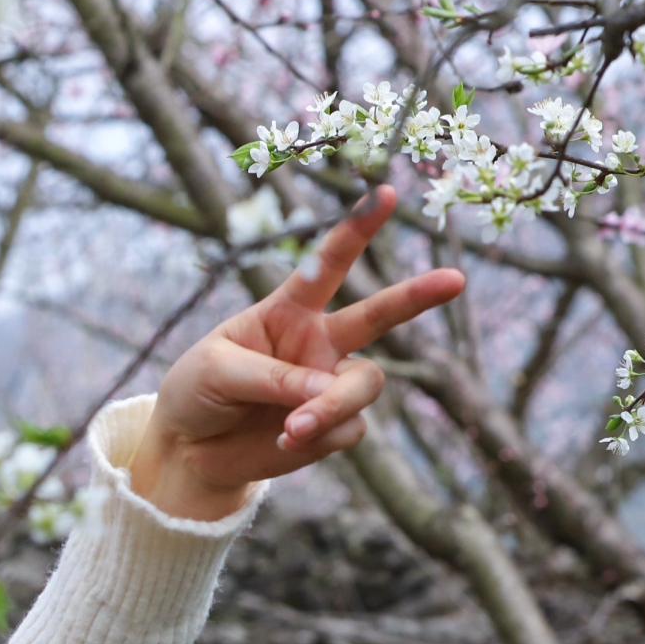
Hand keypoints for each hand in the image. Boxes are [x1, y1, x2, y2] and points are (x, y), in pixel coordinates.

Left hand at [133, 185, 465, 519]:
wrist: (189, 450)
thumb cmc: (197, 392)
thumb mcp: (216, 371)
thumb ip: (271, 375)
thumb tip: (327, 389)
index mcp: (287, 311)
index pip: (326, 266)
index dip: (355, 230)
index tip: (383, 194)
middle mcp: (318, 342)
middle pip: (378, 316)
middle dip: (417, 296)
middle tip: (455, 279)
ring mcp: (329, 384)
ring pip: (363, 384)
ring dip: (333, 405)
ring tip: (292, 427)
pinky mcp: (333, 427)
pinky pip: (348, 428)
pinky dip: (318, 437)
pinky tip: (284, 441)